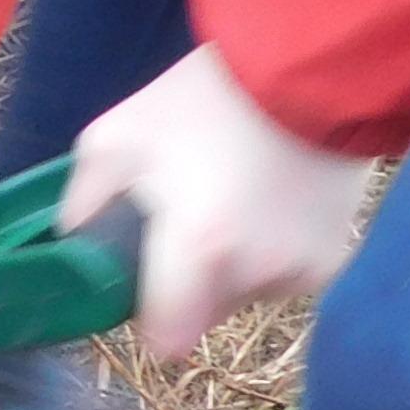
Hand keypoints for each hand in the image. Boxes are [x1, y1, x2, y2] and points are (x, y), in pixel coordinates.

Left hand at [69, 46, 374, 360]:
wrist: (301, 70)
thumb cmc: (200, 102)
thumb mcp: (115, 140)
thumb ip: (84, 204)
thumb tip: (75, 246)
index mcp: (202, 247)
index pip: (169, 338)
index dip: (149, 320)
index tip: (142, 291)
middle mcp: (259, 272)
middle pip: (204, 315)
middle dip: (186, 284)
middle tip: (183, 222)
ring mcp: (305, 270)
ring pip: (244, 297)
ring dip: (230, 269)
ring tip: (229, 202)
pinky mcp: (335, 261)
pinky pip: (282, 279)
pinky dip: (267, 256)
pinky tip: (265, 206)